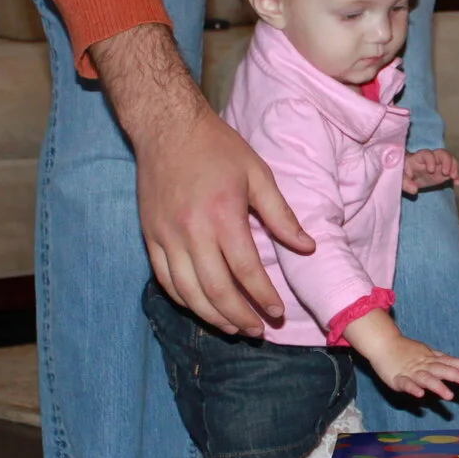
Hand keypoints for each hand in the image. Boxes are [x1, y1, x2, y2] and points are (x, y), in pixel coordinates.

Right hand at [92, 23, 312, 335]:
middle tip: (259, 331)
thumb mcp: (258, 174)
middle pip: (216, 291)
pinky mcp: (150, 237)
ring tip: (234, 328)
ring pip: (187, 293)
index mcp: (223, 215)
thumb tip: (308, 247)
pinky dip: (184, 300)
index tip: (277, 313)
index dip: (263, 298)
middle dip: (240, 317)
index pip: (246, 272)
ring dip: (212, 317)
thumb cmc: (217, 147)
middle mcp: (191, 231)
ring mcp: (166, 237)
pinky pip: (164, 280)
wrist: (166, 127)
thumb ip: (282, 215)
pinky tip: (201, 308)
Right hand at [341, 310, 458, 401]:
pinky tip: (420, 395)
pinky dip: (413, 388)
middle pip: (441, 370)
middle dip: (455, 376)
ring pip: (426, 379)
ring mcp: (410, 372)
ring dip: (437, 386)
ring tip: (449, 396)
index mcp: (430, 359)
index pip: (448, 361)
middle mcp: (423, 365)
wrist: (382, 344)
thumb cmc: (405, 349)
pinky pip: (406, 384)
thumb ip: (441, 359)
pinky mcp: (397, 379)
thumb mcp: (425, 352)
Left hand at [403, 148, 458, 194]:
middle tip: (446, 173)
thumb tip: (414, 190)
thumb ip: (405, 183)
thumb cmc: (403, 174)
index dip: (430, 160)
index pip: (426, 154)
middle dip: (447, 161)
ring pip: (450, 159)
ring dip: (455, 167)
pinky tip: (458, 183)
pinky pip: (454, 169)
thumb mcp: (401, 179)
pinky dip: (458, 175)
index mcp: (418, 158)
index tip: (431, 170)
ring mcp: (439, 163)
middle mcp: (431, 158)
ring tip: (454, 178)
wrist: (408, 176)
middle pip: (442, 153)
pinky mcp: (444, 171)